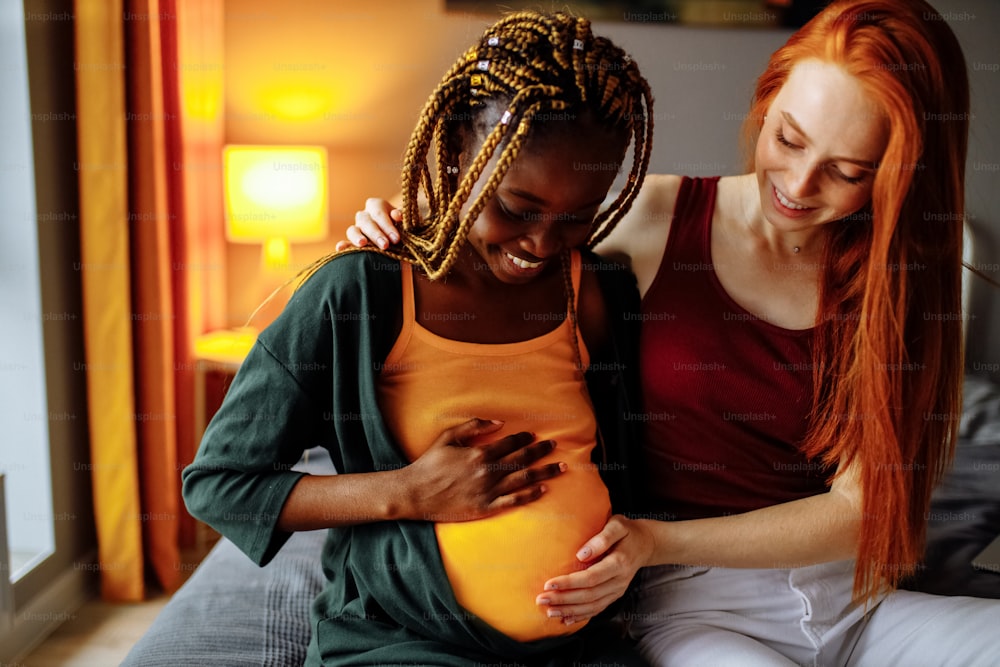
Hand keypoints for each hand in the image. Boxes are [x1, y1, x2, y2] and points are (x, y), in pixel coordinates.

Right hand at [335, 198, 401, 250]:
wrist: (399, 237)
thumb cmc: (403, 227)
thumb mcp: (405, 220)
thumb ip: (402, 217)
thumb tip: (396, 215)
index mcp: (377, 205)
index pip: (378, 213)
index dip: (387, 225)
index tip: (396, 238)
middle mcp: (364, 215)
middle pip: (366, 221)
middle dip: (376, 234)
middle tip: (385, 245)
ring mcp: (357, 228)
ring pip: (352, 229)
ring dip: (357, 237)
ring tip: (363, 244)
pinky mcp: (353, 241)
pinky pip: (346, 242)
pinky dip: (343, 245)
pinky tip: (340, 248)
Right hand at [402, 418, 564, 521]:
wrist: (415, 493)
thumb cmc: (430, 463)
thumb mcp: (448, 437)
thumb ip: (474, 426)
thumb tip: (499, 422)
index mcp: (479, 453)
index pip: (510, 443)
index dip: (524, 438)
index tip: (534, 435)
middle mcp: (487, 472)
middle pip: (522, 459)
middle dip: (541, 451)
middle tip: (555, 446)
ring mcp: (488, 491)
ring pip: (524, 479)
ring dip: (545, 472)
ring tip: (561, 467)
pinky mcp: (486, 507)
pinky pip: (514, 501)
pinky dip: (531, 494)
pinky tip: (543, 489)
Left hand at [535, 515, 653, 624]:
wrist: (645, 543)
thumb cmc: (627, 531)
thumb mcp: (618, 525)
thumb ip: (602, 538)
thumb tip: (581, 554)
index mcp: (619, 563)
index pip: (591, 577)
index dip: (569, 583)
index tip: (549, 584)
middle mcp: (619, 581)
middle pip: (589, 595)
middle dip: (564, 599)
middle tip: (541, 599)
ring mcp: (617, 590)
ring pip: (592, 606)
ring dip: (569, 611)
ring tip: (549, 611)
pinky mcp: (614, 595)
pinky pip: (597, 609)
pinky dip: (581, 616)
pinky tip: (565, 619)